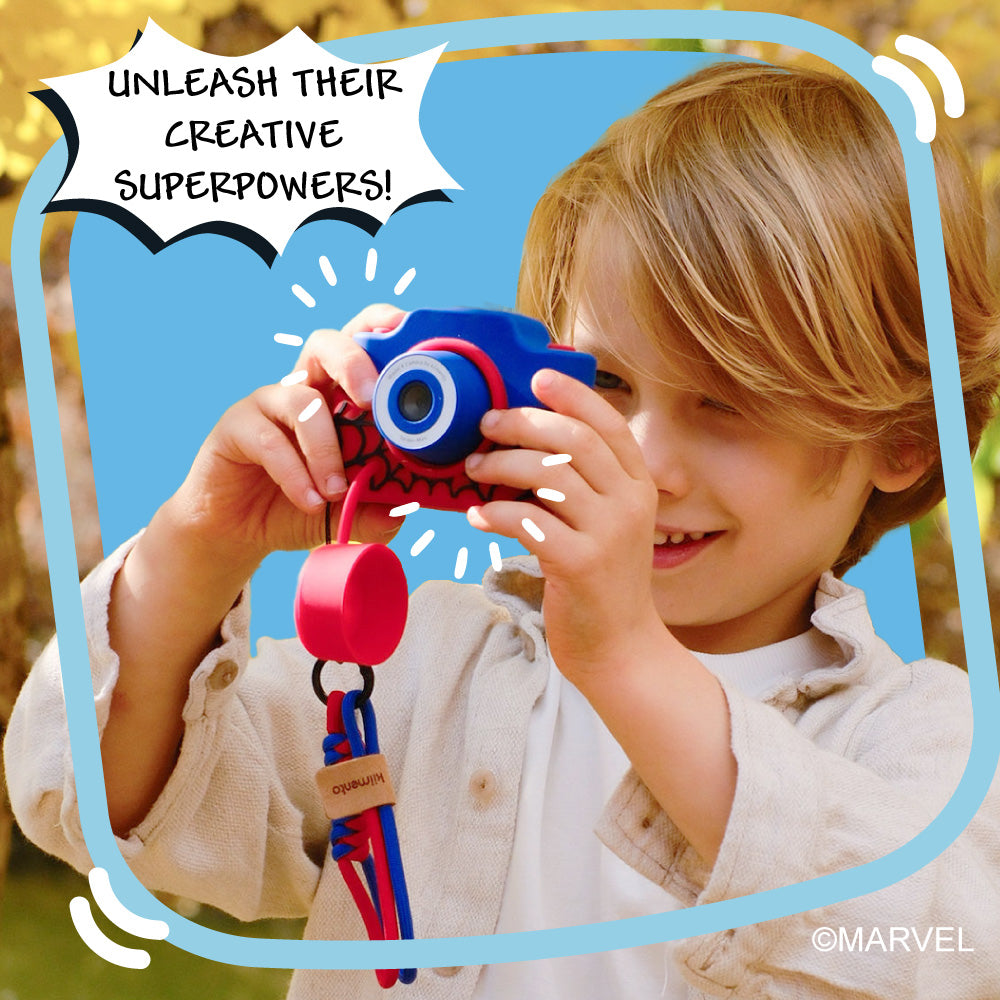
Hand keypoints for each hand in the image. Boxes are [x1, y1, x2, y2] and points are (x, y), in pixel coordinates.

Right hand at [168, 303, 406, 571]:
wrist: (237, 531)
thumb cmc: (298, 507)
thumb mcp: (347, 513)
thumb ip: (376, 508)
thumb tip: (405, 508)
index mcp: (338, 398)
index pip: (362, 348)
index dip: (382, 331)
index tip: (412, 334)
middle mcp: (305, 390)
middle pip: (327, 345)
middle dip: (354, 361)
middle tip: (372, 397)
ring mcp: (268, 404)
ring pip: (302, 401)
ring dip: (325, 450)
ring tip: (336, 491)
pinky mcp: (236, 426)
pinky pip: (269, 441)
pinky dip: (295, 474)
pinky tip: (309, 501)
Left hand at [464, 367, 662, 678]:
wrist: (620, 647)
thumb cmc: (603, 580)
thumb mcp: (609, 523)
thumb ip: (585, 484)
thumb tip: (529, 441)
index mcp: (639, 486)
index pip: (608, 425)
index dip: (573, 395)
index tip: (538, 378)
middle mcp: (630, 503)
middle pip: (573, 440)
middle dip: (523, 423)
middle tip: (486, 425)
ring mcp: (609, 533)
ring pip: (547, 475)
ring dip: (500, 465)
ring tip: (473, 469)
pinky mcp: (581, 564)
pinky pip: (527, 521)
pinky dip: (495, 513)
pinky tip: (477, 516)